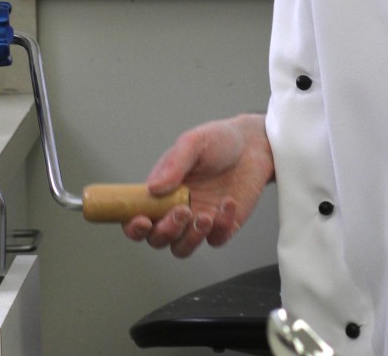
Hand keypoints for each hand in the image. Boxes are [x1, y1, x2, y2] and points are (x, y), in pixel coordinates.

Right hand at [122, 113, 273, 257]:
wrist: (254, 145)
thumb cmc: (218, 140)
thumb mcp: (193, 143)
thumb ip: (174, 164)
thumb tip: (152, 188)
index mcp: (161, 189)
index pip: (136, 214)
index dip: (133, 225)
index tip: (142, 221)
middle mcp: (175, 208)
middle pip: (157, 238)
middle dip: (165, 231)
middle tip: (183, 211)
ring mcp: (197, 219)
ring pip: (181, 248)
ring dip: (190, 238)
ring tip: (206, 216)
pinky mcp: (222, 226)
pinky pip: (215, 241)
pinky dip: (221, 228)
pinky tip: (229, 203)